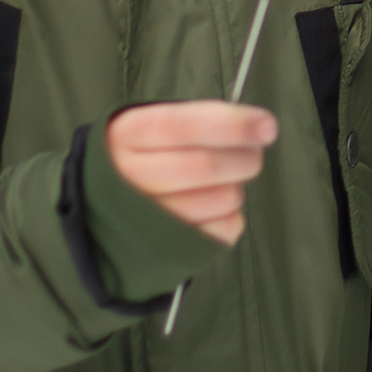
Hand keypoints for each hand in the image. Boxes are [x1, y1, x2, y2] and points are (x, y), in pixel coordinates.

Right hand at [104, 101, 277, 244]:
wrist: (102, 206)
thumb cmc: (145, 155)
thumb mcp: (154, 126)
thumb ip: (200, 121)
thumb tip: (258, 126)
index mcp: (128, 135)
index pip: (183, 126)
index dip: (232, 125)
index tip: (268, 126)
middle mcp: (129, 178)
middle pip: (205, 167)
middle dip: (244, 158)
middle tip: (253, 154)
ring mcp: (147, 219)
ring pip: (220, 199)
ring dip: (235, 187)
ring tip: (221, 182)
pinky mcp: (169, 250)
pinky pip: (224, 230)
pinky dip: (231, 216)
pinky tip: (213, 209)